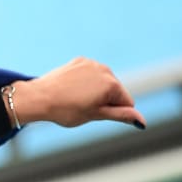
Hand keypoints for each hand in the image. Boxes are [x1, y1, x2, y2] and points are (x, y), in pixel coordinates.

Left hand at [13, 57, 145, 129]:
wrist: (38, 98)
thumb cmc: (66, 110)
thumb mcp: (96, 115)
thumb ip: (121, 115)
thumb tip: (142, 121)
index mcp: (112, 84)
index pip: (127, 103)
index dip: (113, 112)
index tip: (93, 113)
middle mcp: (105, 70)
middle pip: (116, 91)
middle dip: (104, 101)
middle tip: (82, 107)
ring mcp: (92, 63)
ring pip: (102, 82)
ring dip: (95, 91)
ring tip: (75, 98)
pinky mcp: (80, 61)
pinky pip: (90, 74)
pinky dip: (84, 82)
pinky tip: (70, 88)